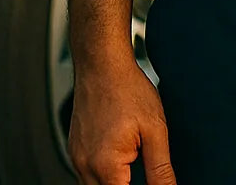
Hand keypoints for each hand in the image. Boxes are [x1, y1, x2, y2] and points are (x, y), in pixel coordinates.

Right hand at [69, 55, 176, 184]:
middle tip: (140, 163)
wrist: (102, 62)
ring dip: (114, 182)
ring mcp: (76, 158)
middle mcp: (85, 166)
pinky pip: (86, 175)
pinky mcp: (74, 150)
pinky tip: (118, 158)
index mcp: (106, 166)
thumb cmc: (127, 88)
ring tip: (131, 161)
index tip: (152, 181)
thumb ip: (161, 169)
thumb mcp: (155, 129)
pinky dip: (103, 174)